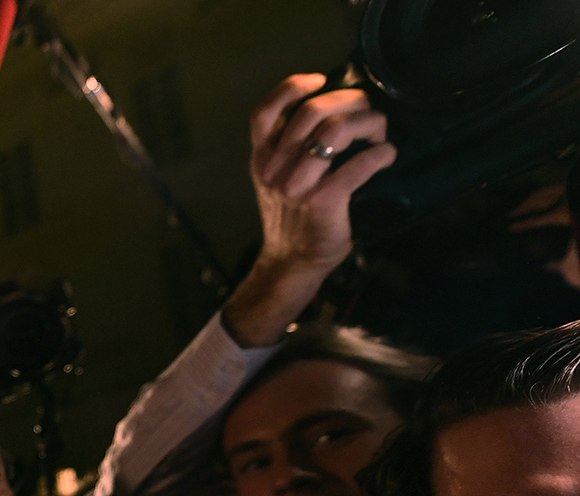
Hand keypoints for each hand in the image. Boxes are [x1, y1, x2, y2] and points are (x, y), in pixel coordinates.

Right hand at [225, 73, 396, 346]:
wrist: (290, 263)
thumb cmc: (291, 220)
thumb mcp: (274, 181)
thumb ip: (286, 151)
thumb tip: (328, 113)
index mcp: (261, 160)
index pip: (264, 113)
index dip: (291, 88)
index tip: (319, 80)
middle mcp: (274, 169)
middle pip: (311, 113)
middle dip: (349, 102)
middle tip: (368, 110)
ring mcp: (297, 186)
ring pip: (335, 132)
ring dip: (368, 124)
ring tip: (380, 132)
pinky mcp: (322, 202)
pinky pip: (357, 166)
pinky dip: (379, 155)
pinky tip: (386, 155)